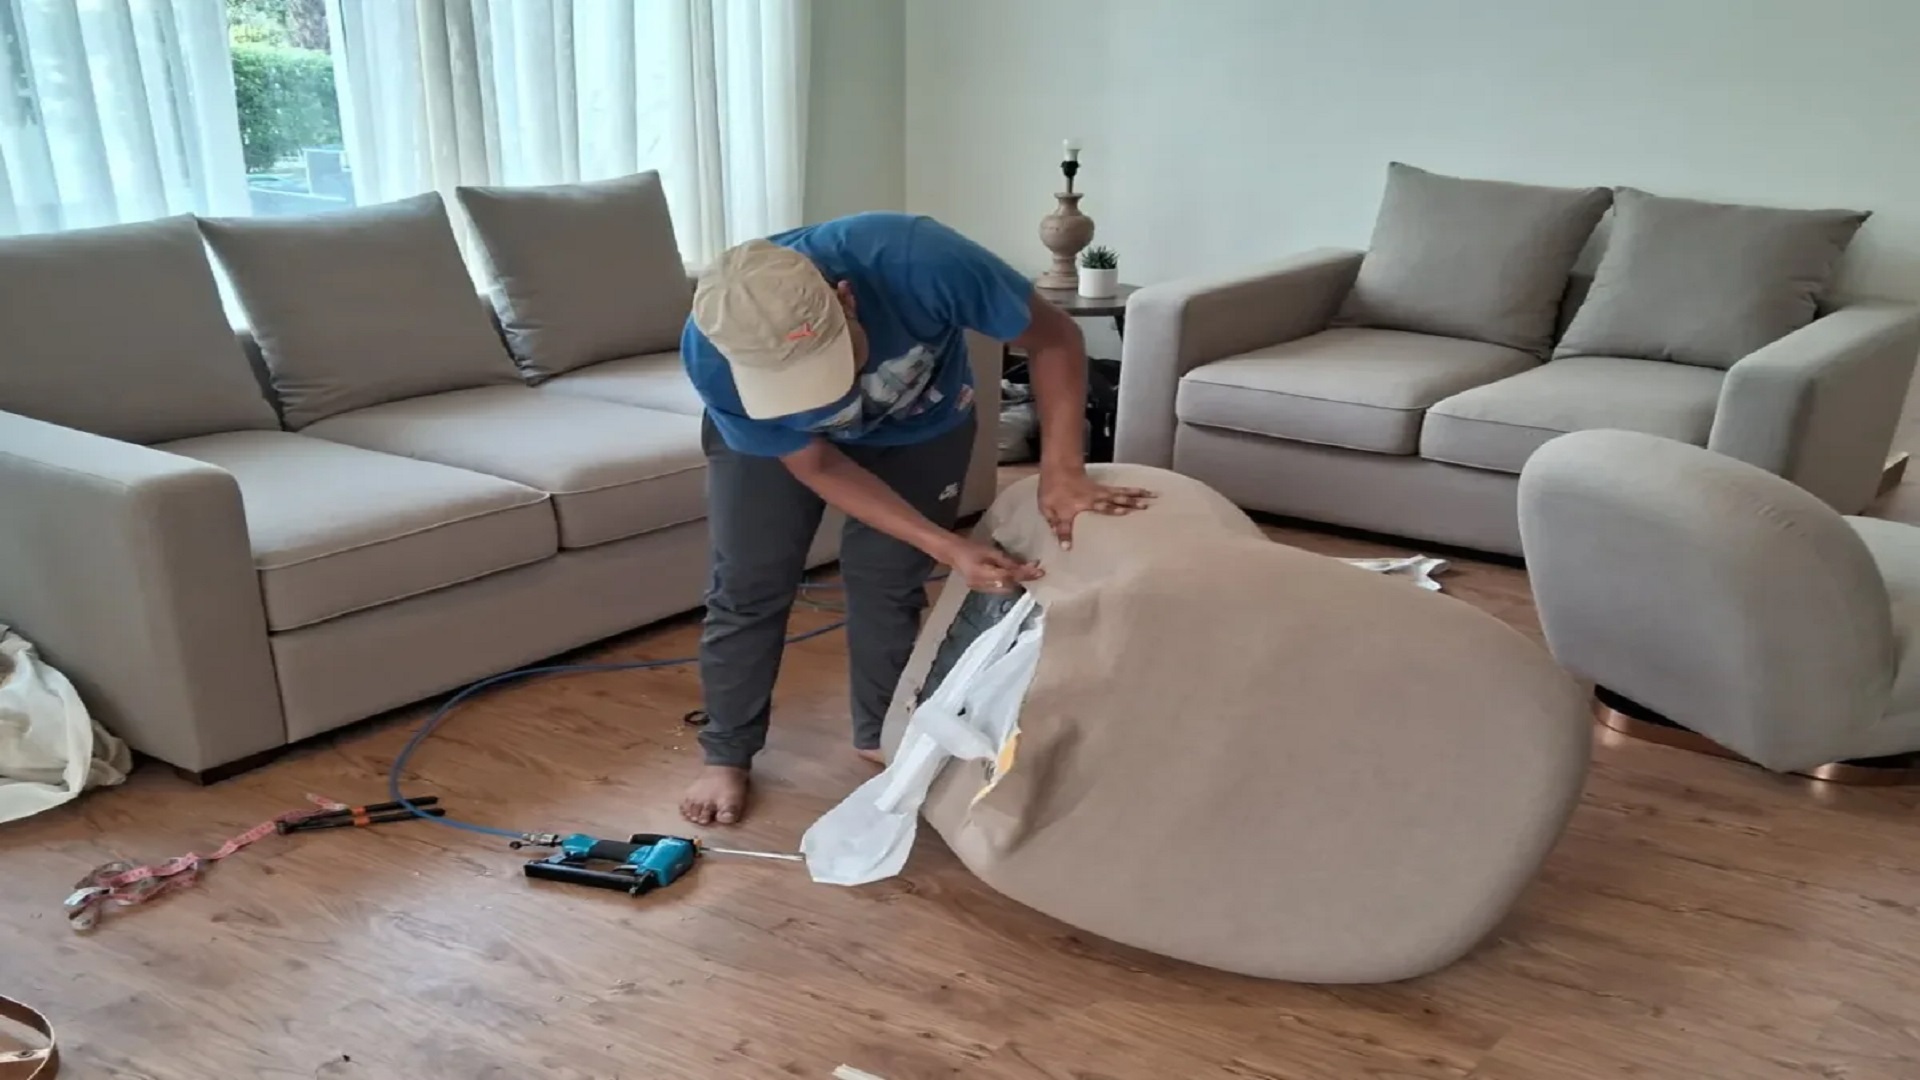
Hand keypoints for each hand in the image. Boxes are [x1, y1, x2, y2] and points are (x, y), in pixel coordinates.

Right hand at [943, 537, 1042, 593]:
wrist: (951, 552)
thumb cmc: (970, 547)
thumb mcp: (990, 550)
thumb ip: (1008, 560)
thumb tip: (1027, 566)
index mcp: (983, 574)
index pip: (1009, 577)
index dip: (1025, 575)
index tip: (1040, 572)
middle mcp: (982, 585)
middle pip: (1008, 587)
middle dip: (1022, 580)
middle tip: (1034, 571)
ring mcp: (980, 589)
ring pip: (1004, 590)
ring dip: (1016, 582)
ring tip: (1025, 573)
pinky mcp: (979, 589)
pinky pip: (998, 589)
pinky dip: (1007, 583)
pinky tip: (1012, 576)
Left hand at [1038, 468, 1155, 548]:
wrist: (1060, 468)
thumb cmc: (1053, 490)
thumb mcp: (1047, 508)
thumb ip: (1057, 526)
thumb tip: (1065, 546)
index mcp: (1074, 507)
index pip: (1072, 522)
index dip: (1071, 532)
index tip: (1075, 543)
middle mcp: (1091, 500)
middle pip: (1110, 504)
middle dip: (1125, 507)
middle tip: (1142, 509)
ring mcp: (1099, 493)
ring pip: (1119, 496)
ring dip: (1134, 499)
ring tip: (1149, 502)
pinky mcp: (1104, 489)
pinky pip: (1121, 491)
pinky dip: (1134, 491)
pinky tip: (1145, 492)